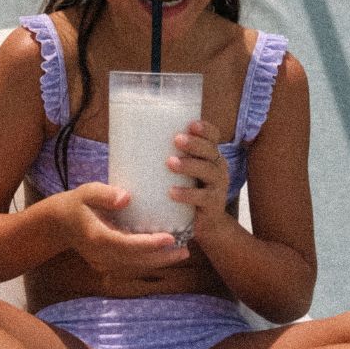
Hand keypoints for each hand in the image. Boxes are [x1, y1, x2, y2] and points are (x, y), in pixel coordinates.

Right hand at [61, 182, 189, 274]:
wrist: (59, 224)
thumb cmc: (76, 203)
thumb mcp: (86, 192)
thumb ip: (104, 194)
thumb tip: (126, 198)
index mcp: (97, 237)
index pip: (126, 244)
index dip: (149, 244)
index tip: (169, 238)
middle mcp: (101, 254)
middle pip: (136, 260)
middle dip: (162, 257)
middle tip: (185, 250)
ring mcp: (104, 261)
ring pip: (136, 265)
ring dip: (159, 260)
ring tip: (182, 252)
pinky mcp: (108, 263)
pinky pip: (132, 264)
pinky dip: (149, 259)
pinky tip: (166, 253)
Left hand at [168, 120, 234, 244]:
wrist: (206, 223)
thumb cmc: (188, 189)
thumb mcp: (184, 171)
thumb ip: (170, 156)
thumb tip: (131, 141)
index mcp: (210, 154)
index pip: (213, 136)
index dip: (205, 129)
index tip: (191, 124)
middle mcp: (218, 167)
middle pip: (210, 150)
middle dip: (194, 143)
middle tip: (176, 139)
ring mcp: (218, 185)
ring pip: (208, 171)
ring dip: (189, 165)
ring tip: (170, 163)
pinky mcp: (213, 204)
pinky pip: (202, 197)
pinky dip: (187, 194)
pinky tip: (172, 192)